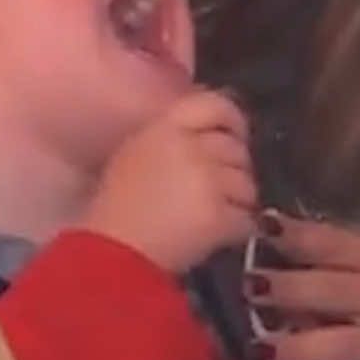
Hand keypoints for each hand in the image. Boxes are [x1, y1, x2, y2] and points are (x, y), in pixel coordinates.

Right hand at [82, 89, 256, 273]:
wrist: (112, 255)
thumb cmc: (116, 209)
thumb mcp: (134, 154)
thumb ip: (171, 136)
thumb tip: (208, 131)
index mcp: (164, 126)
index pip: (213, 103)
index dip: (232, 119)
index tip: (236, 136)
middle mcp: (189, 145)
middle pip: (236, 149)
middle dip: (234, 171)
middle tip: (219, 191)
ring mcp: (207, 180)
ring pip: (247, 185)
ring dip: (238, 202)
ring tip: (216, 217)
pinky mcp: (218, 215)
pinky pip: (246, 218)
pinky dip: (239, 230)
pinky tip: (220, 237)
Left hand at [246, 216, 359, 359]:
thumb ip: (332, 272)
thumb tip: (264, 250)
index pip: (335, 242)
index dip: (296, 235)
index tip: (259, 227)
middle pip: (331, 289)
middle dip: (285, 289)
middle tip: (248, 291)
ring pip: (337, 345)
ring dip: (291, 349)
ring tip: (255, 352)